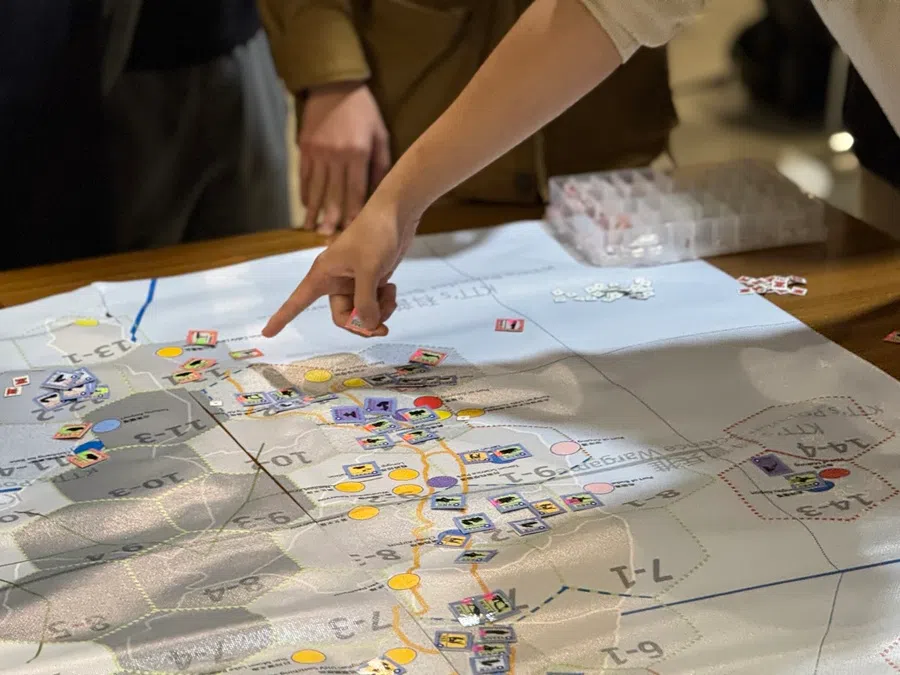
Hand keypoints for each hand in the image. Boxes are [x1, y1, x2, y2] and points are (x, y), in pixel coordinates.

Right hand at [262, 196, 416, 337]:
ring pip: (362, 313)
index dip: (281, 318)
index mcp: (323, 275)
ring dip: (379, 311)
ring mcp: (353, 282)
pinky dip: (385, 302)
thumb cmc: (375, 234)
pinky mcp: (370, 280)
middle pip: (342, 318)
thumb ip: (366, 301)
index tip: (266, 333)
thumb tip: (368, 326)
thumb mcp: (369, 270)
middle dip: (362, 323)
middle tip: (382, 328)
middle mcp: (335, 281)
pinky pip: (374, 304)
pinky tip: (392, 288)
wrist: (396, 213)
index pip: (297, 302)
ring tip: (390, 296)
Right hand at [298, 82, 390, 234]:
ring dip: (314, 211)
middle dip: (331, 218)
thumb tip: (379, 190)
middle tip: (327, 238)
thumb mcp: (380, 134)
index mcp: (358, 153)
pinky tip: (307, 206)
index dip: (353, 212)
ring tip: (312, 229)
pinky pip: (305, 176)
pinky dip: (306, 192)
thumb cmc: (363, 111)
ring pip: (316, 188)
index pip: (356, 190)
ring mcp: (318, 152)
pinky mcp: (305, 147)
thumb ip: (380, 163)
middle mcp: (336, 155)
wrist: (334, 85)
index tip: (352, 230)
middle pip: (334, 194)